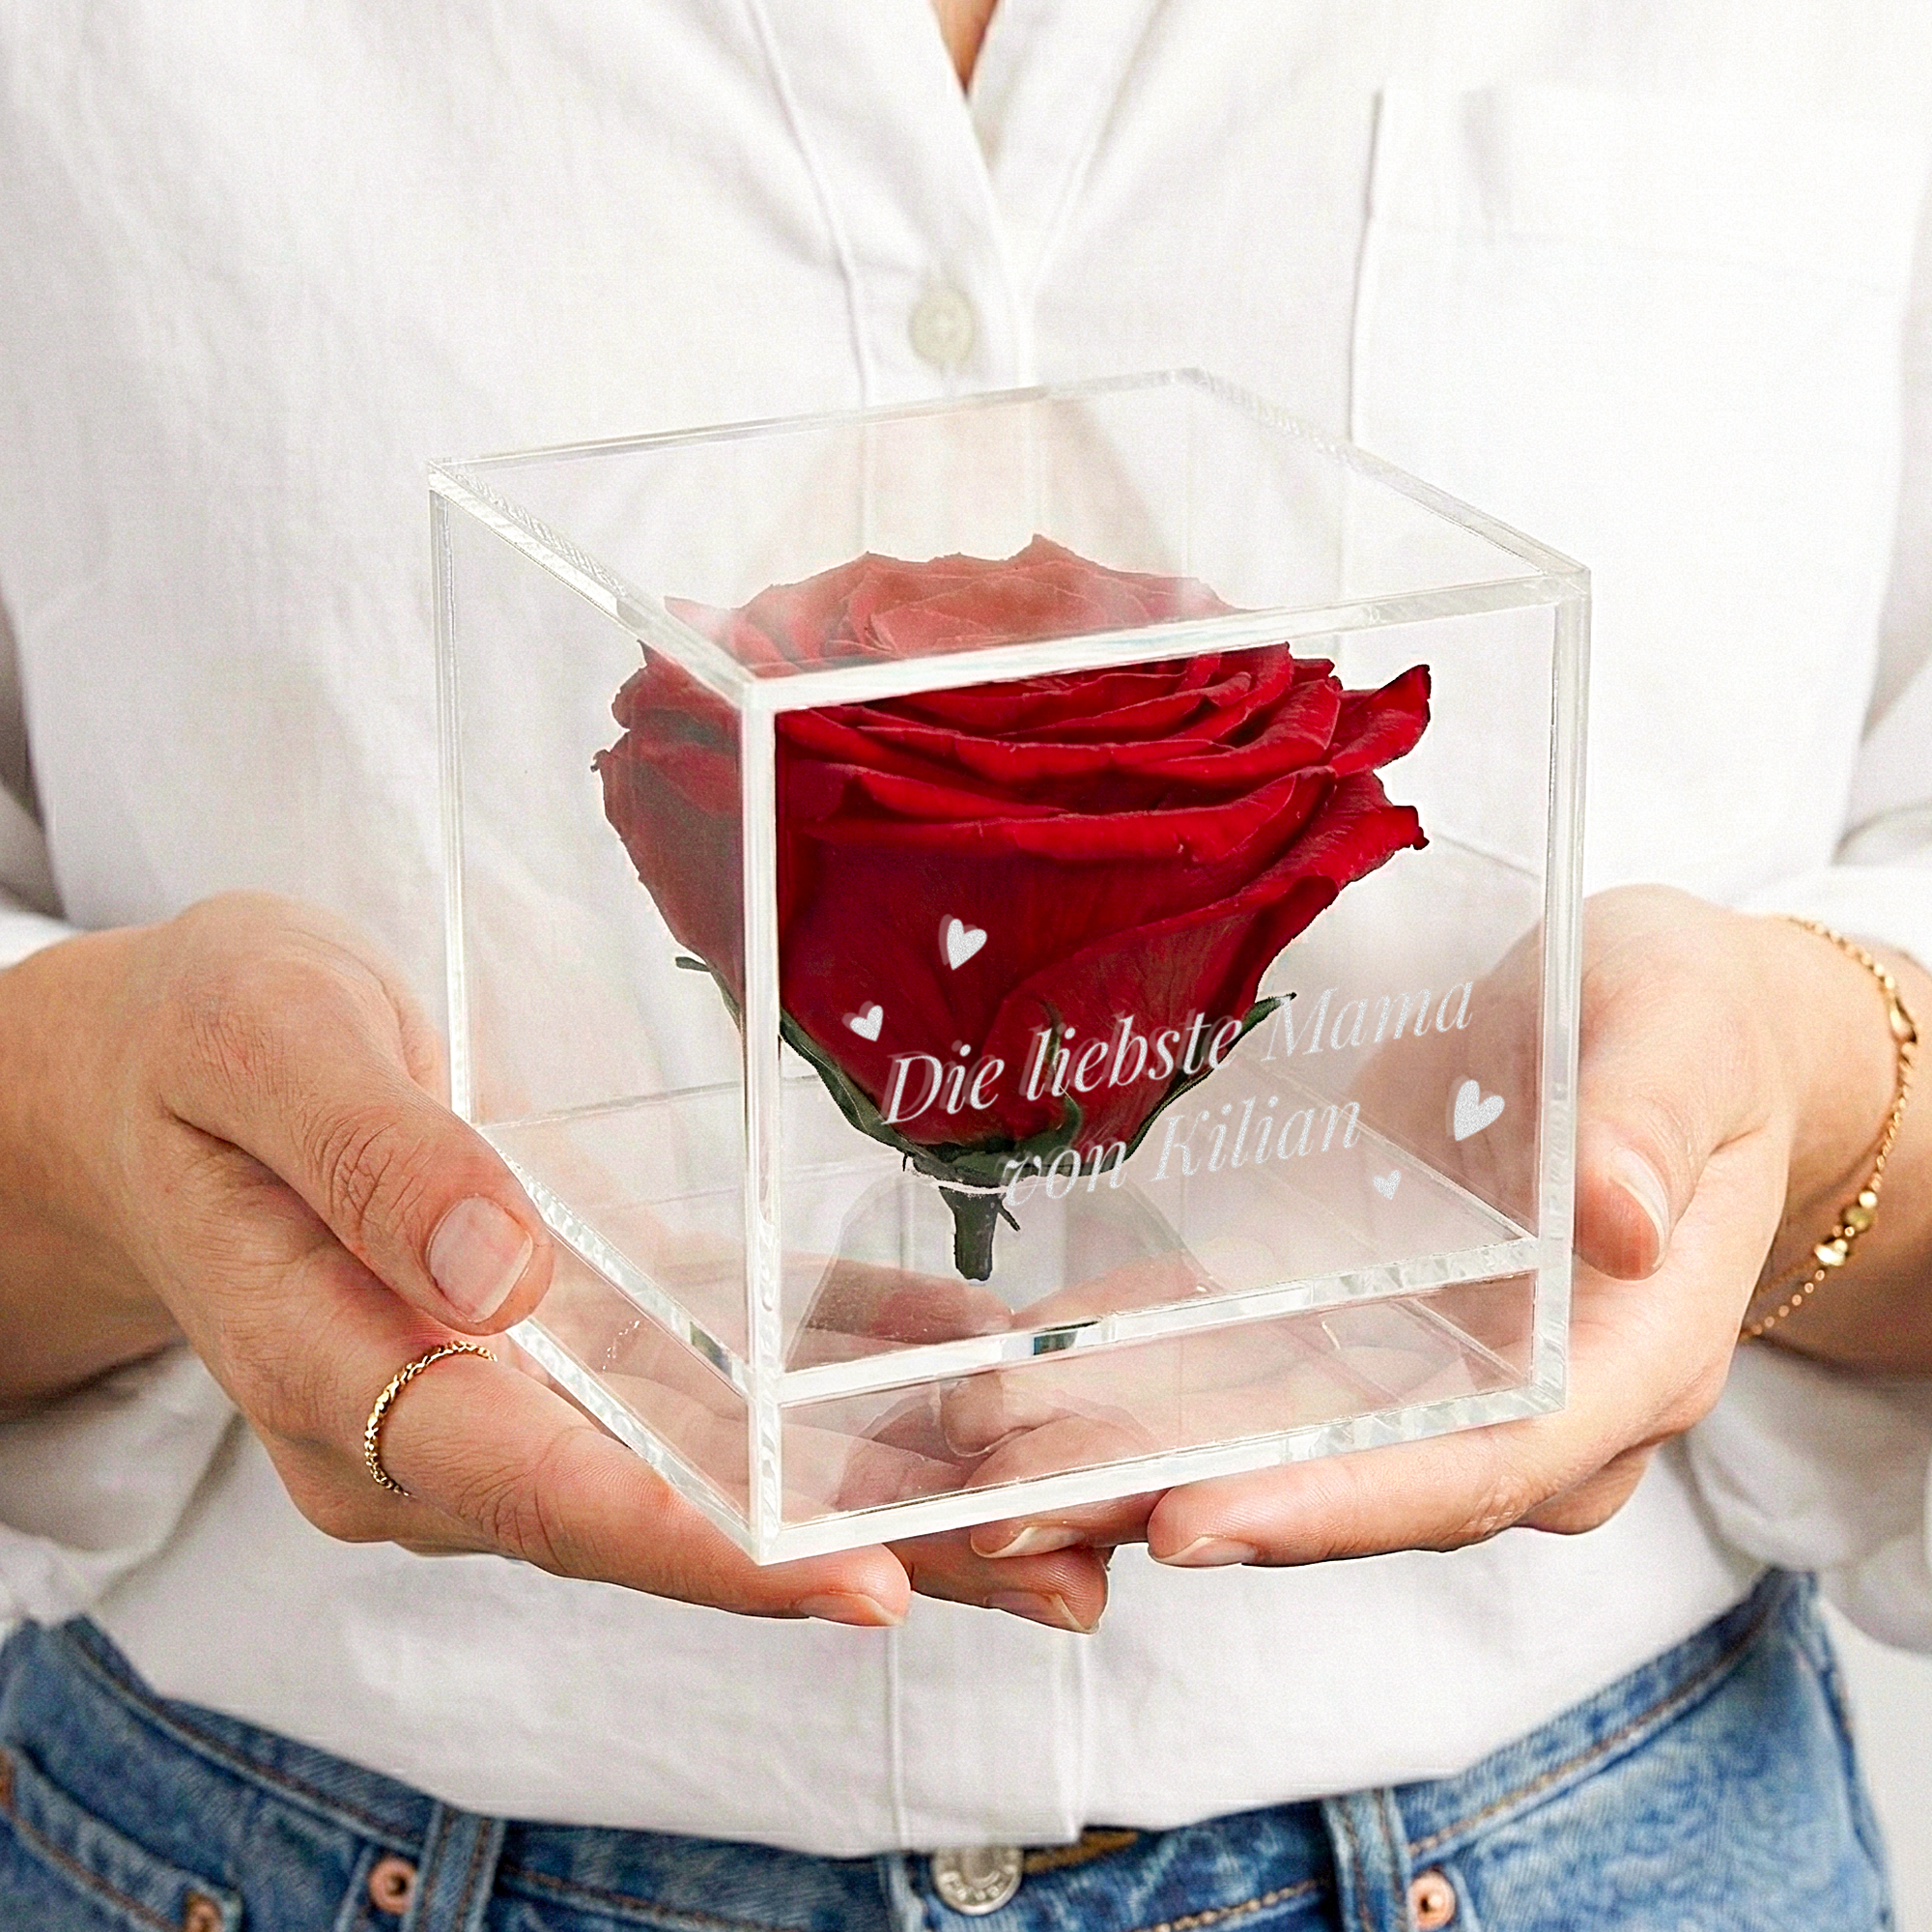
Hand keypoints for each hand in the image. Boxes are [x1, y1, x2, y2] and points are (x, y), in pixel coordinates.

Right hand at [0, 892, 1105, 1630]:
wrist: (173, 1074)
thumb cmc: (201, 1047)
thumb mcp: (264, 1048)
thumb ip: (367, 1158)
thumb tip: (495, 1280)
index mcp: (338, 1379)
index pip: (537, 1490)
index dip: (701, 1545)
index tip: (853, 1580)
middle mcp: (437, 1426)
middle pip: (660, 1509)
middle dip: (851, 1544)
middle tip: (1050, 1566)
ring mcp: (510, 1393)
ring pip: (708, 1460)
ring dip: (877, 1481)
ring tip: (1062, 1505)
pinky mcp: (569, 1334)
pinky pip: (716, 1371)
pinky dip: (838, 1371)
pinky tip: (965, 1359)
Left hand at [956, 884, 1931, 1568]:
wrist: (1671, 1040)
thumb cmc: (1691, 1029)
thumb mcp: (1681, 1037)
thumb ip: (1647, 1125)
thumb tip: (1617, 1220)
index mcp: (1625, 1364)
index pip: (1478, 1471)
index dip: (1333, 1507)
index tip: (1189, 1523)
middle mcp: (1527, 1406)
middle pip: (1350, 1488)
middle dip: (1184, 1500)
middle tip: (1021, 1509)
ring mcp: (1441, 1377)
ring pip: (1284, 1444)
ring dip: (1140, 1454)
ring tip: (990, 1453)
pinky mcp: (1375, 1332)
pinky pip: (1256, 1372)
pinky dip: (1152, 1376)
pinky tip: (1038, 1362)